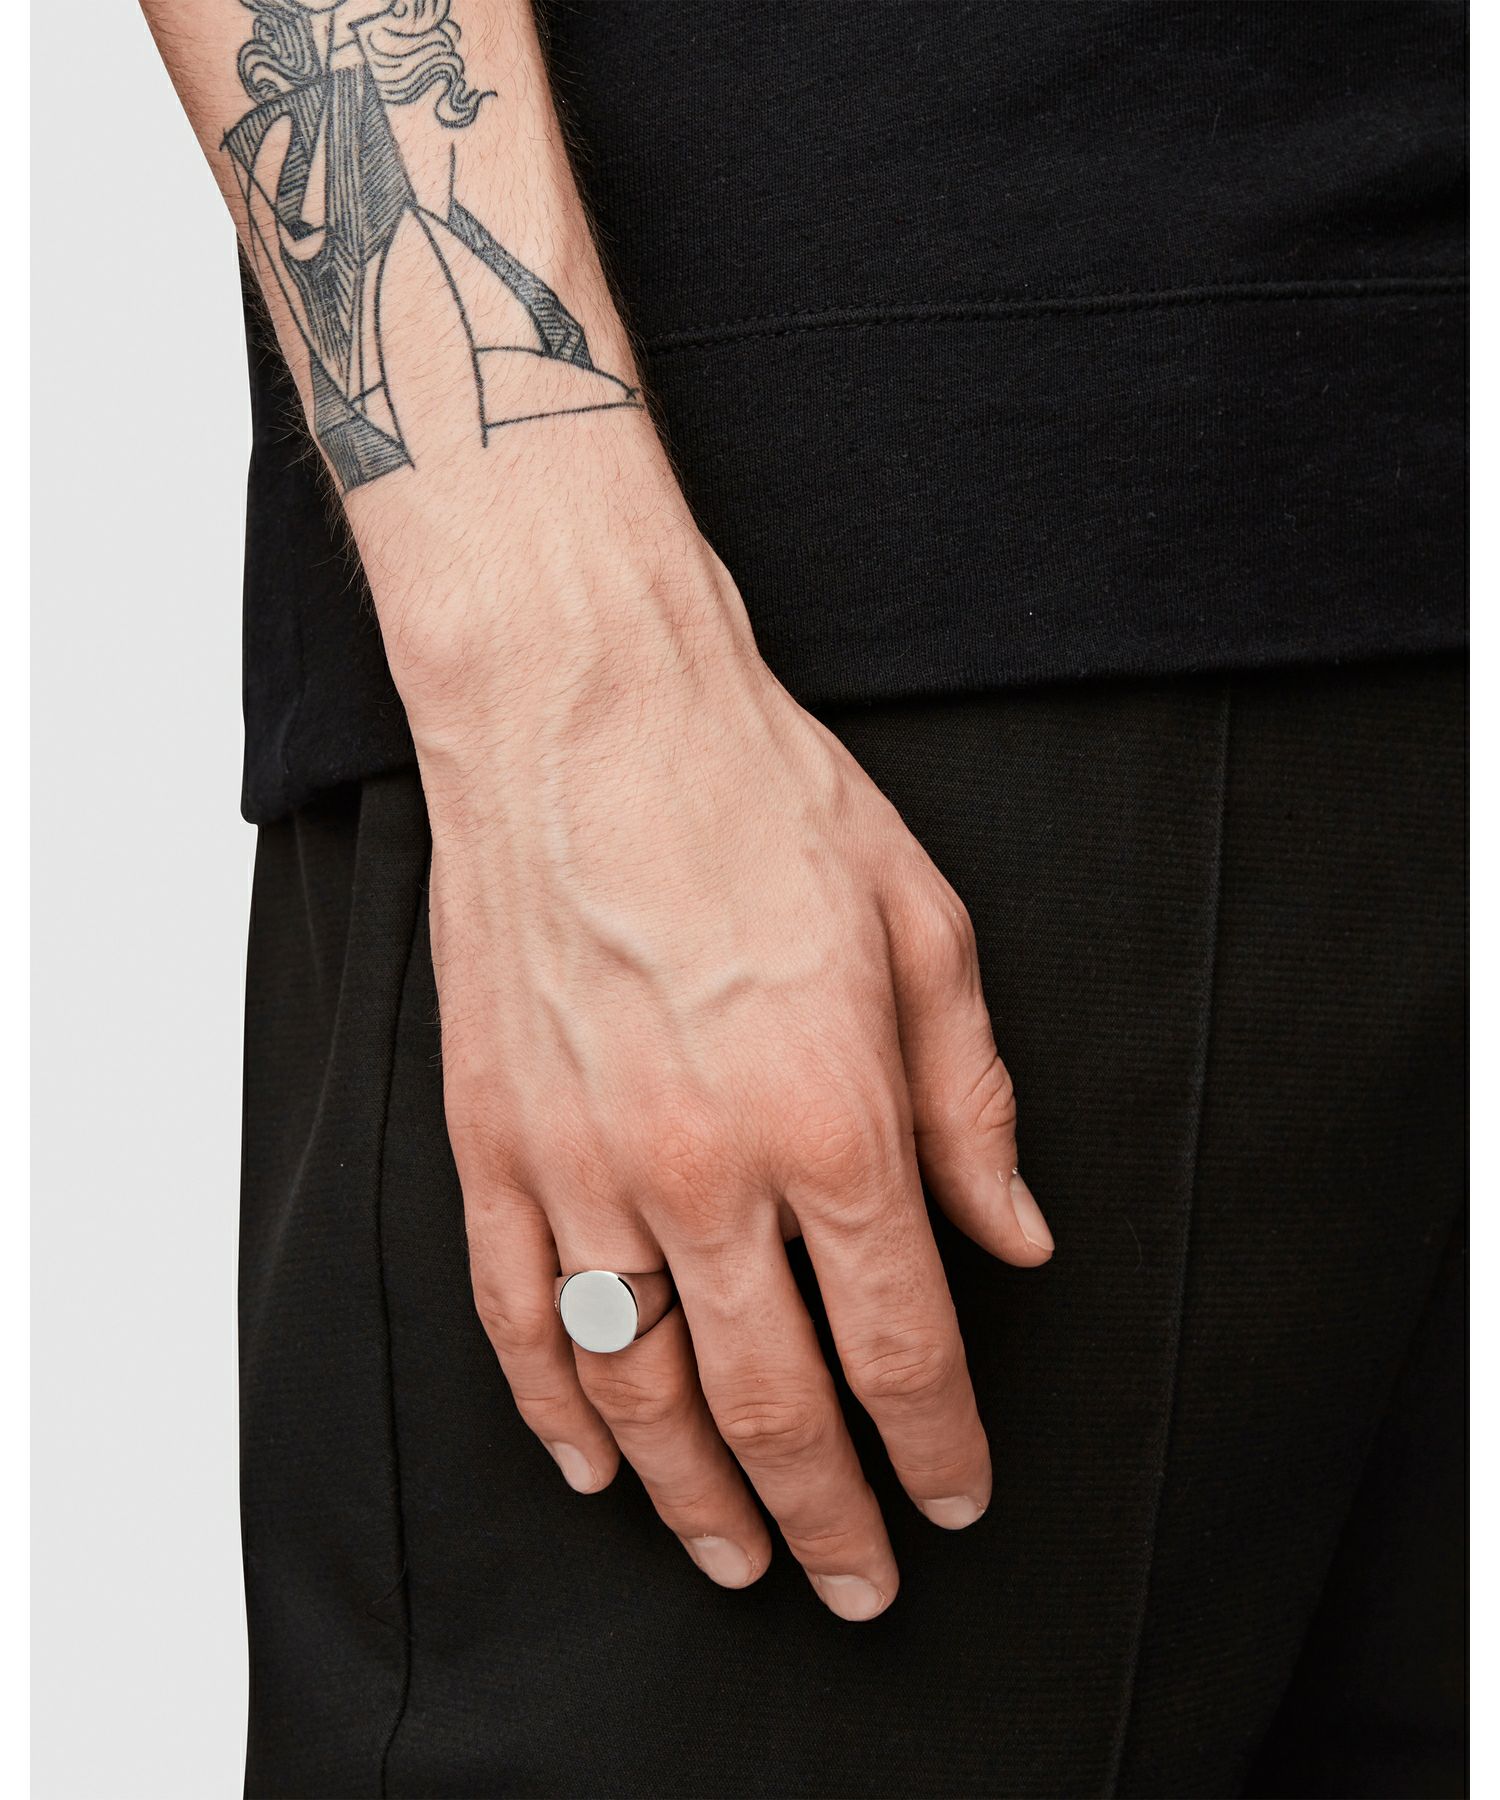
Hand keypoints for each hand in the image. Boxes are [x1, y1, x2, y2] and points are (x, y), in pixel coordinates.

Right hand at [376, 425, 1054, 1621]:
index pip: (901, 1343)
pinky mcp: (493, 1139)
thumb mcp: (925, 929)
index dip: (938, 1446)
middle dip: (829, 1515)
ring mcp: (581, 1163)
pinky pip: (516, 1318)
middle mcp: (705, 1168)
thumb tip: (1016, 1237)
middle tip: (860, 1582)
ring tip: (735, 1557)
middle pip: (774, 1402)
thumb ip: (973, 1104)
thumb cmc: (761, 798)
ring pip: (640, 1390)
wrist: (588, 710)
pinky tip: (595, 1466)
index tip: (957, 1498)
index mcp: (834, 1116)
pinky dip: (553, 1413)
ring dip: (696, 1496)